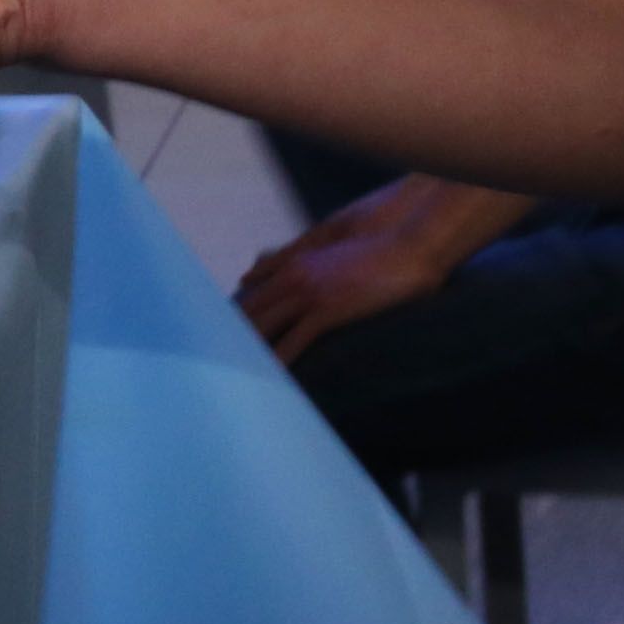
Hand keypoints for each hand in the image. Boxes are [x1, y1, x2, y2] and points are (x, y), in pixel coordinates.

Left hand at [234, 180, 478, 362]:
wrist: (409, 244)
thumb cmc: (379, 246)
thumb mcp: (332, 248)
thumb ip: (305, 259)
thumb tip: (282, 273)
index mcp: (293, 265)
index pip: (252, 295)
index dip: (234, 318)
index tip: (219, 337)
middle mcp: (292, 278)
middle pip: (249, 312)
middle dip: (229, 338)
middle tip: (214, 363)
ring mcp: (307, 293)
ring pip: (263, 327)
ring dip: (247, 352)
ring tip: (231, 377)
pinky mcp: (326, 310)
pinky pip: (294, 342)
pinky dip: (279, 362)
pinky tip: (270, 380)